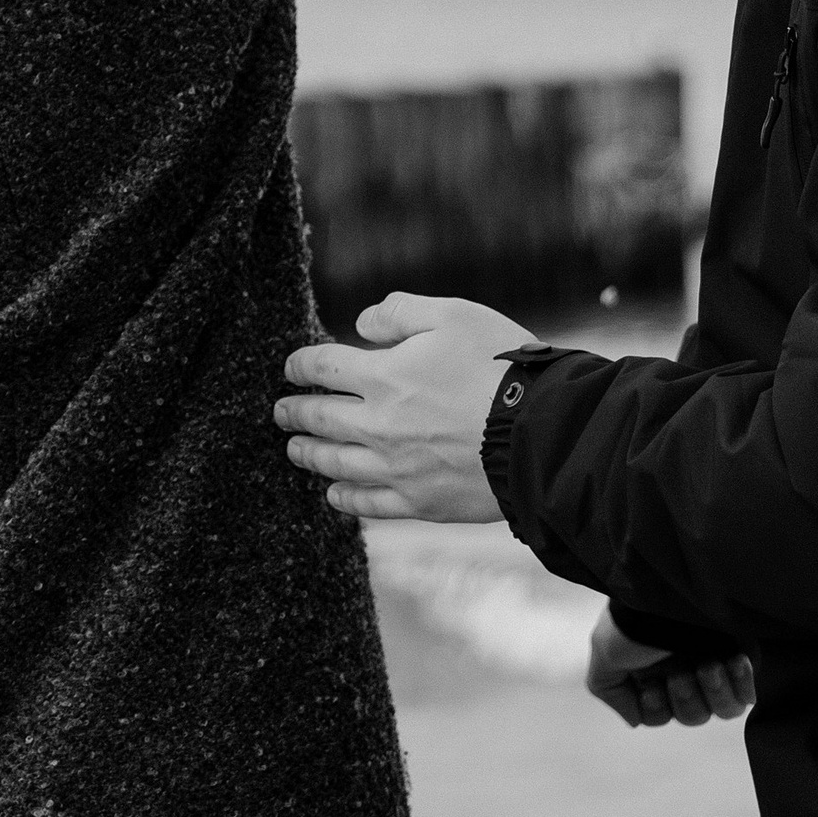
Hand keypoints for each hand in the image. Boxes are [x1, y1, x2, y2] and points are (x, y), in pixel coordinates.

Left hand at [273, 291, 533, 520]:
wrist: (538, 435)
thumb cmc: (499, 367)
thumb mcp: (451, 315)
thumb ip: (399, 312)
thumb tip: (361, 323)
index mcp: (384, 376)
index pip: (324, 367)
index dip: (301, 364)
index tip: (291, 366)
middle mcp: (380, 426)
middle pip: (321, 419)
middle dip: (295, 412)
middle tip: (280, 411)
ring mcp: (397, 470)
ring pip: (336, 464)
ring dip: (309, 454)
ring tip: (293, 449)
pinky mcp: (419, 504)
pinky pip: (369, 504)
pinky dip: (344, 498)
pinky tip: (334, 493)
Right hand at [587, 605, 754, 730]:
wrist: (670, 587)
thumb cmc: (638, 618)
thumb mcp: (605, 649)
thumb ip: (608, 688)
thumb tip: (635, 718)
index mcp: (654, 670)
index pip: (661, 714)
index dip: (657, 710)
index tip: (653, 687)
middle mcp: (685, 668)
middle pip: (693, 715)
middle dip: (686, 699)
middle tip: (680, 672)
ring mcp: (715, 664)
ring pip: (723, 710)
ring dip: (713, 692)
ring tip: (709, 664)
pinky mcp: (740, 658)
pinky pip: (747, 693)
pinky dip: (741, 683)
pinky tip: (733, 661)